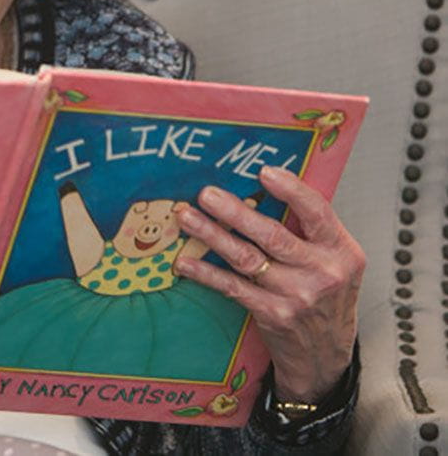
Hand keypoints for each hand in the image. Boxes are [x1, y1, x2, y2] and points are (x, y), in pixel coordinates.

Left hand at [173, 166, 364, 402]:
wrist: (326, 354)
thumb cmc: (327, 297)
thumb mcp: (335, 260)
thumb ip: (310, 230)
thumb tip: (266, 186)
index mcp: (342, 251)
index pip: (318, 212)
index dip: (291, 190)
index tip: (264, 172)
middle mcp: (322, 273)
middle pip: (272, 235)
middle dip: (235, 212)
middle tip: (207, 194)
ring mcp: (297, 296)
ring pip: (246, 258)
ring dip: (212, 235)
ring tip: (187, 217)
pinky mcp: (273, 314)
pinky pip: (232, 287)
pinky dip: (205, 273)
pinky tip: (185, 261)